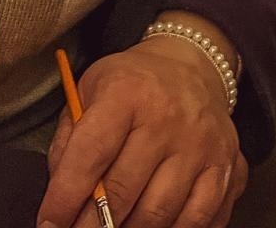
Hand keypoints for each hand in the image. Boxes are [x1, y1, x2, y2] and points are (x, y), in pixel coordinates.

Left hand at [38, 30, 244, 227]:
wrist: (191, 64)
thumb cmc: (133, 84)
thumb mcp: (90, 91)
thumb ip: (69, 141)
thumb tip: (61, 195)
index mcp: (127, 92)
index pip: (91, 154)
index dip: (65, 197)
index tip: (48, 223)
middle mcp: (168, 117)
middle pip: (123, 192)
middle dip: (92, 225)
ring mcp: (202, 145)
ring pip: (160, 214)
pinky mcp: (227, 166)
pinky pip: (199, 220)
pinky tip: (152, 226)